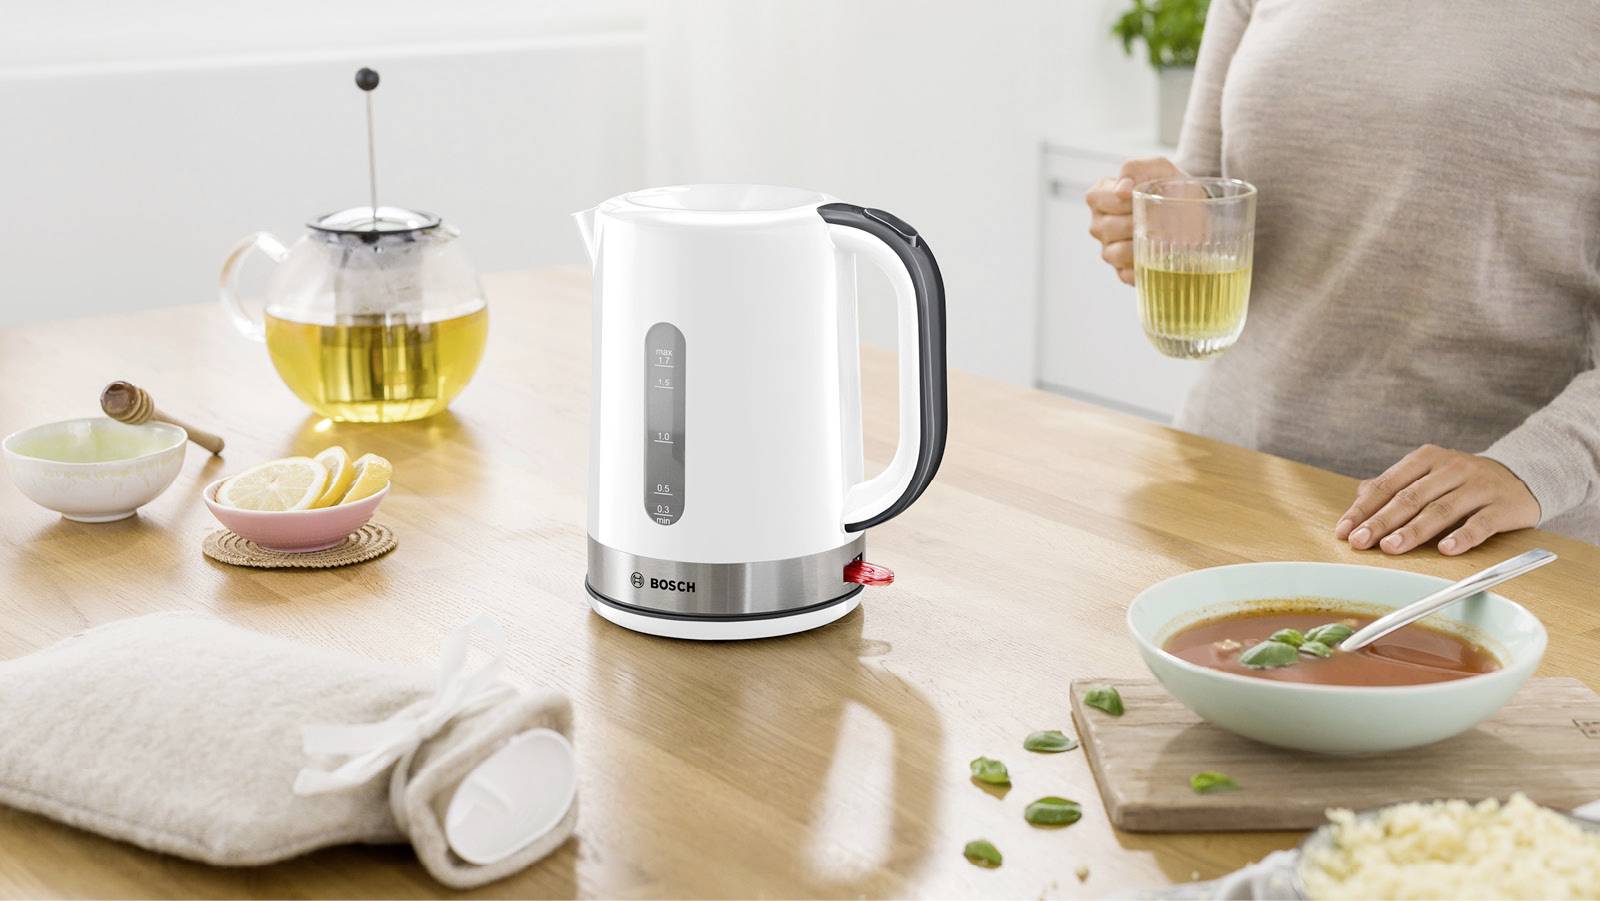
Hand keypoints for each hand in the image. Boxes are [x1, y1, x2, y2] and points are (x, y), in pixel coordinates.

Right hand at [1085, 157, 1184, 284]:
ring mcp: (1110, 249)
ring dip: (1141, 246)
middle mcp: (1100, 224)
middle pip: (1106, 228)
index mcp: (1101, 196)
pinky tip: (1161, 258)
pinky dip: (1145, 268)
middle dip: (1135, 223)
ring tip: (1164, 238)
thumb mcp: (1159, 168)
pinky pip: (1127, 274)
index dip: (1117, 200)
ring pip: (1114, 254)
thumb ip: (1137, 169)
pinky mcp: (1123, 272)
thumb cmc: (1172, 186)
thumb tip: (1122, 189)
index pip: (1096, 198)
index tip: (1140, 197)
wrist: (1194, 211)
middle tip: (1160, 218)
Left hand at [1334, 445, 1539, 555]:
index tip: (1344, 531)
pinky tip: (1445, 550)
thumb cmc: (1462, 482)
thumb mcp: (1427, 476)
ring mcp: (1478, 486)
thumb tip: (1359, 498)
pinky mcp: (1503, 506)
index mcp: (1426, 459)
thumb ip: (1395, 487)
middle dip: (1382, 521)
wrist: (1521, 477)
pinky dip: (1462, 537)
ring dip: (1414, 531)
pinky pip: (1481, 523)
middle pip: (1410, 497)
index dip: (1364, 509)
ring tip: (1391, 548)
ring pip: (1441, 510)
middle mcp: (1451, 468)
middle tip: (1360, 542)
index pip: (1387, 484)